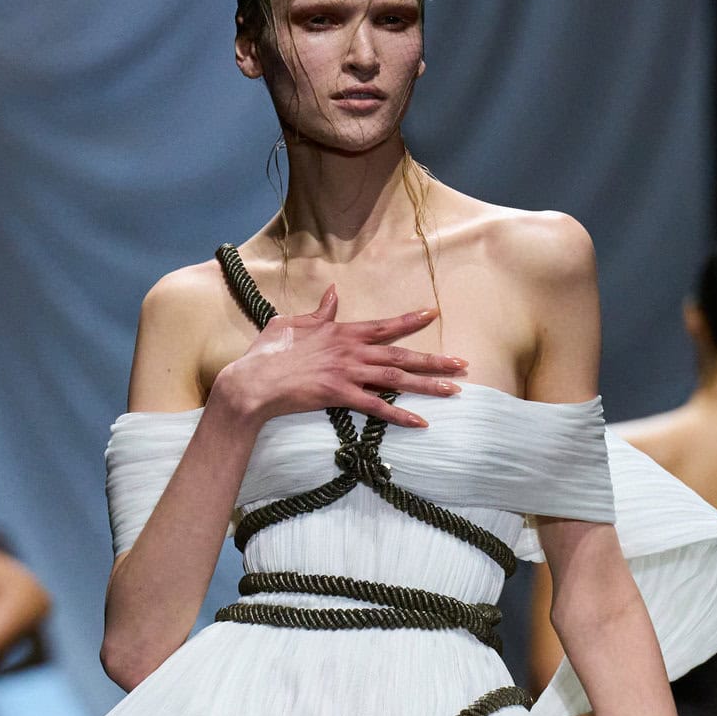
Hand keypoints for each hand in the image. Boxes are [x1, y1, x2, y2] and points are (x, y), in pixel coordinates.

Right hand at [211, 284, 466, 429]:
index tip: (433, 313)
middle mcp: (350, 350)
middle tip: (462, 364)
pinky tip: (421, 421)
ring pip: (396, 378)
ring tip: (453, 390)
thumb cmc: (268, 352)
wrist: (253, 381)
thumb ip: (318, 311)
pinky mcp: (339, 395)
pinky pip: (376, 407)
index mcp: (341, 331)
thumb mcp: (292, 323)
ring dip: (427, 385)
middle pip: (400, 353)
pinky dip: (400, 415)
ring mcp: (346, 373)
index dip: (410, 319)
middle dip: (434, 359)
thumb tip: (333, 294)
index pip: (384, 325)